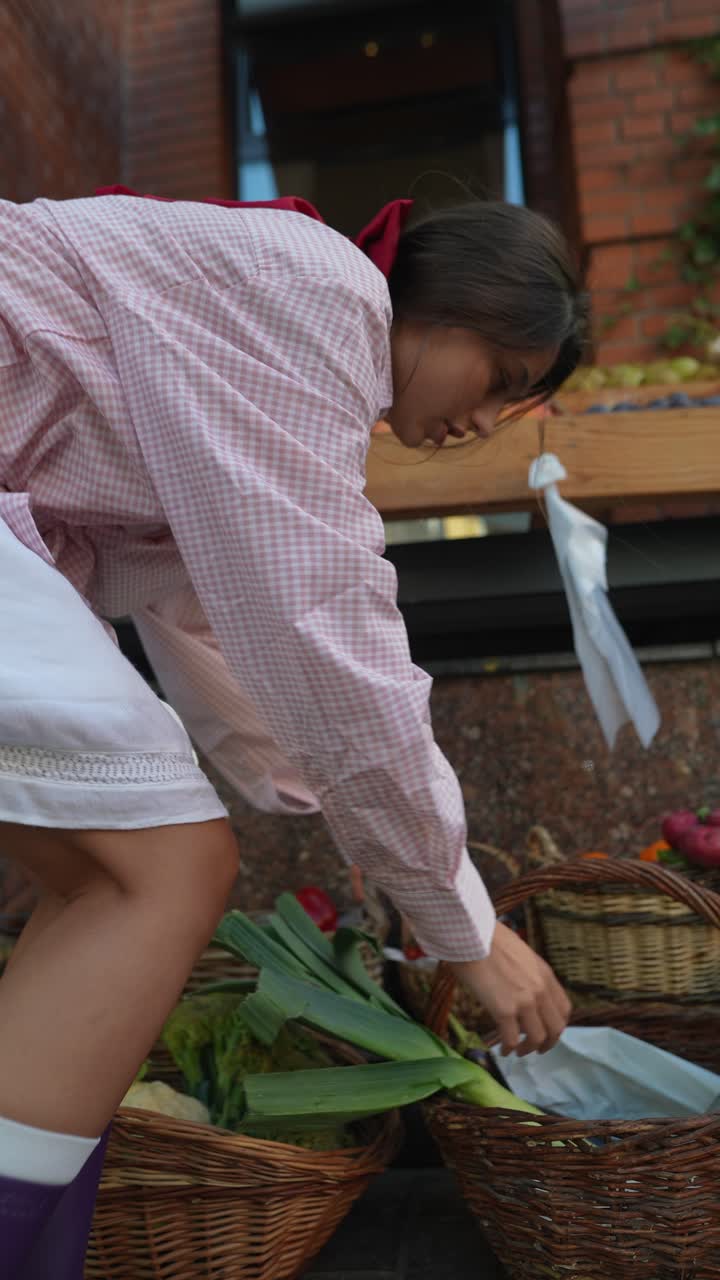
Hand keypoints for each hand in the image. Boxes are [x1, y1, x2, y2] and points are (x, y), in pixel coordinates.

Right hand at [449, 921, 570, 1056]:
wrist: (471, 935)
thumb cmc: (488, 938)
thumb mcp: (520, 952)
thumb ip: (528, 972)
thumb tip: (521, 984)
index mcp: (545, 974)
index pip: (564, 1009)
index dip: (557, 1025)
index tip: (548, 1031)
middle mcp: (540, 990)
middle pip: (555, 1028)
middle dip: (548, 1043)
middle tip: (537, 1048)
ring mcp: (524, 1001)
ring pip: (536, 1038)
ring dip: (528, 1049)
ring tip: (517, 1051)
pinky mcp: (504, 1010)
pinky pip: (511, 1039)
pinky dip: (508, 1048)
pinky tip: (502, 1050)